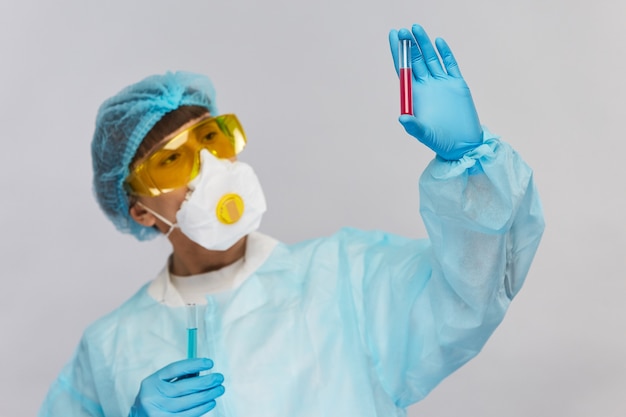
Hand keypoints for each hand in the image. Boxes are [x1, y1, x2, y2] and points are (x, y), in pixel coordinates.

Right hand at [129, 358, 224, 416]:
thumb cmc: (157, 399)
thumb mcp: (161, 385)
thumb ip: (179, 378)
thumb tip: (202, 372)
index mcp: (151, 382)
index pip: (174, 369)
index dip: (193, 364)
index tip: (210, 363)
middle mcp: (152, 396)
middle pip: (183, 387)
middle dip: (205, 382)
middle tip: (220, 378)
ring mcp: (157, 412)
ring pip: (188, 402)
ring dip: (207, 395)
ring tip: (219, 389)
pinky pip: (188, 415)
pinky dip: (201, 409)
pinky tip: (211, 402)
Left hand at [389, 24, 482, 159]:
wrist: (462, 145)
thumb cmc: (439, 142)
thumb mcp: (424, 135)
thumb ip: (413, 126)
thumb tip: (402, 118)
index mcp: (415, 94)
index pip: (403, 69)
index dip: (397, 53)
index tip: (392, 37)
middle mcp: (427, 86)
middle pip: (416, 60)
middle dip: (409, 45)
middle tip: (403, 31)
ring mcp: (442, 83)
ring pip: (432, 58)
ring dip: (424, 44)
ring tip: (416, 28)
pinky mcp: (458, 84)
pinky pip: (451, 64)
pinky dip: (445, 53)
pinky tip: (439, 41)